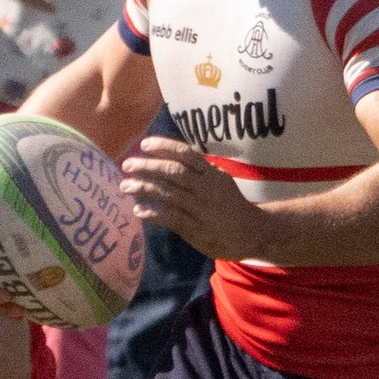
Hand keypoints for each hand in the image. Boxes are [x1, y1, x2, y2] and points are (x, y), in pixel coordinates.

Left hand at [120, 135, 266, 259]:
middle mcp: (205, 189)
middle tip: (128, 164)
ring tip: (126, 185)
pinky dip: (153, 213)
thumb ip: (201, 171)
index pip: (187, 155)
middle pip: (174, 172)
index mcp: (212, 174)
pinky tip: (139, 210)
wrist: (252, 233)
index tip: (145, 144)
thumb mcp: (221, 182)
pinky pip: (170, 218)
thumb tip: (176, 157)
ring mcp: (200, 209)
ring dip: (145, 188)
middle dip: (148, 166)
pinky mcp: (194, 228)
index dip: (165, 147)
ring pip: (169, 194)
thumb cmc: (232, 206)